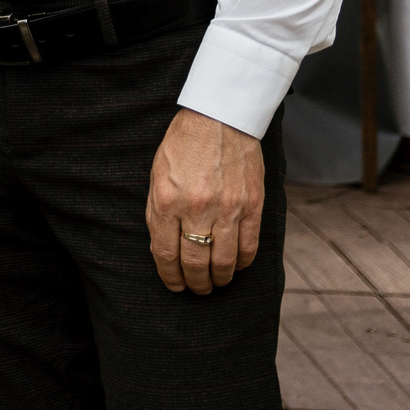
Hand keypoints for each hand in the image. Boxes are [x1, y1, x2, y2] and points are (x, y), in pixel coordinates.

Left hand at [147, 108, 264, 292]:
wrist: (219, 119)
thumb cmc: (183, 145)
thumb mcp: (157, 175)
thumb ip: (158, 211)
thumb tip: (162, 246)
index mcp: (166, 201)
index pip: (165, 253)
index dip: (169, 276)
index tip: (173, 285)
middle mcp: (196, 209)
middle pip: (195, 262)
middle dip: (195, 283)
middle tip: (196, 289)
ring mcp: (227, 209)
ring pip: (225, 261)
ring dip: (220, 279)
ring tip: (215, 283)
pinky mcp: (252, 206)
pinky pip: (249, 246)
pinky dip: (243, 263)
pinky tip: (237, 267)